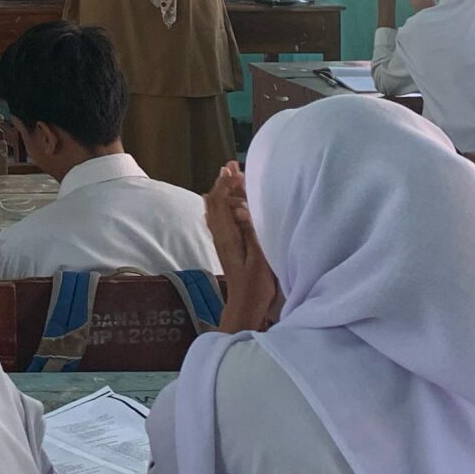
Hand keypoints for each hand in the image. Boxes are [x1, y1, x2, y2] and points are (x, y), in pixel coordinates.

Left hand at [204, 164, 281, 332]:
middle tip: (233, 166)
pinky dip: (225, 206)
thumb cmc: (256, 286)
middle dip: (223, 183)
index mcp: (228, 235)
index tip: (232, 168)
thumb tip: (241, 209)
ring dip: (224, 192)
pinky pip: (220, 219)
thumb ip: (251, 234)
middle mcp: (220, 235)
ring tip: (233, 178)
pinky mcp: (226, 246)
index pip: (220, 202)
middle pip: (215, 202)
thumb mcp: (259, 259)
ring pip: (217, 210)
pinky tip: (229, 205)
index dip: (225, 183)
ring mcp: (221, 241)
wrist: (244, 307)